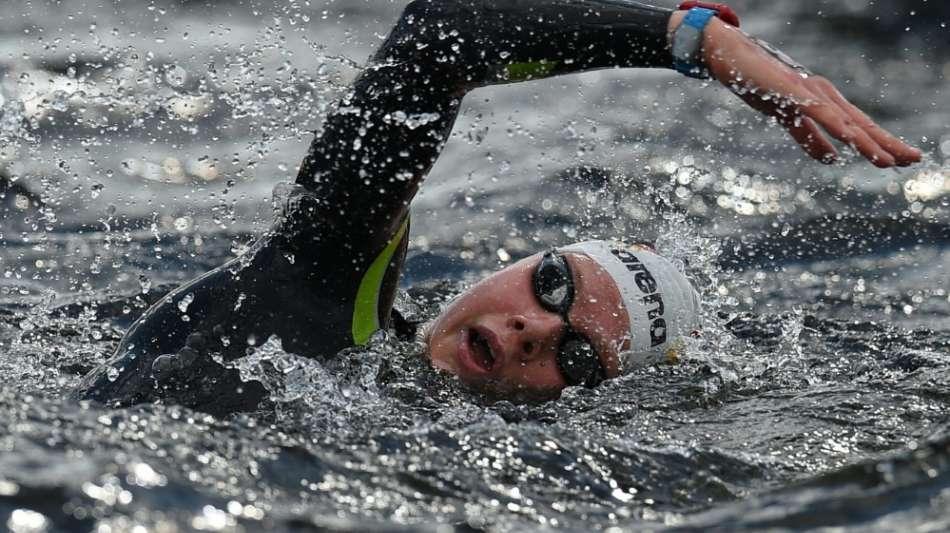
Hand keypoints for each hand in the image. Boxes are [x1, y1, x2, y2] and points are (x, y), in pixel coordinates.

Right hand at [693, 15, 921, 167]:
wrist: (734, 57)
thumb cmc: (760, 84)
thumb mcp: (788, 118)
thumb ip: (811, 138)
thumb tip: (833, 160)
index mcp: (825, 102)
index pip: (860, 126)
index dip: (881, 143)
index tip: (903, 160)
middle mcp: (825, 95)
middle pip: (862, 124)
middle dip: (887, 143)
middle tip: (914, 160)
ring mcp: (810, 92)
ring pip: (845, 122)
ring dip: (867, 142)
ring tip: (887, 161)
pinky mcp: (793, 91)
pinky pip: (819, 112)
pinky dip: (836, 126)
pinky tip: (850, 138)